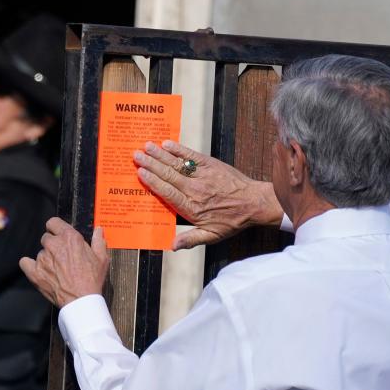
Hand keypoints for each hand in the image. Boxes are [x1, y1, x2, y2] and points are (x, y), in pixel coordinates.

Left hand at [19, 218, 109, 307]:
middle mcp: (54, 245)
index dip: (56, 228)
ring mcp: (42, 258)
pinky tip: (38, 269)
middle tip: (62, 256)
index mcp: (70, 237)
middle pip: (46, 237)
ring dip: (46, 258)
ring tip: (57, 270)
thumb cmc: (92, 280)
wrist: (81, 300)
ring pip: (40, 252)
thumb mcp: (101, 258)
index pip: (54, 222)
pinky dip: (30, 265)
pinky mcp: (35, 272)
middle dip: (53, 244)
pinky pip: (25, 262)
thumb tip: (98, 230)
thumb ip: (98, 241)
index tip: (59, 234)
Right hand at [134, 140, 283, 249]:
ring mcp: (203, 176)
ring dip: (160, 154)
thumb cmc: (232, 221)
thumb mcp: (212, 236)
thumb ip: (190, 239)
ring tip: (146, 146)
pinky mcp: (211, 165)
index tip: (140, 173)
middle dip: (151, 164)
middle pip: (169, 175)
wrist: (254, 203)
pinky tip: (167, 144)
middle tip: (136, 155)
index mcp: (192, 208)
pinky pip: (191, 156)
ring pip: (178, 163)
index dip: (153, 181)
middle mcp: (195, 190)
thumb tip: (172, 246)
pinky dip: (179, 149)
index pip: (168, 192)